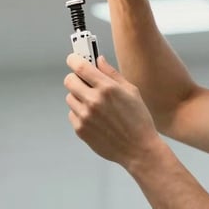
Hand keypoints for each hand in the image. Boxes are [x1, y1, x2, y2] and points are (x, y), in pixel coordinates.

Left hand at [64, 53, 160, 167]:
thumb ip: (112, 74)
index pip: (80, 66)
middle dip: (76, 78)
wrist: (139, 149)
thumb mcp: (131, 91)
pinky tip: (95, 118)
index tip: (74, 59)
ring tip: (95, 104)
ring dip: (78, 97)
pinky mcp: (80, 130)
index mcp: (107, 88)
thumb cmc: (139, 120)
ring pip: (70, 97)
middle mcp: (93, 101)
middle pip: (69, 80)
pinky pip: (72, 114)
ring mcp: (85, 116)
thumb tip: (99, 60)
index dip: (74, 60)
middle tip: (85, 82)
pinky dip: (80, 113)